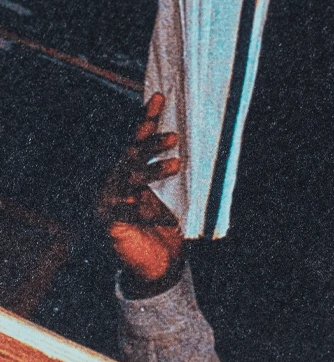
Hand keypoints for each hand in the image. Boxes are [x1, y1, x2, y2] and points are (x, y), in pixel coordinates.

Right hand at [97, 93, 183, 295]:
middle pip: (130, 155)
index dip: (147, 118)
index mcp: (131, 171)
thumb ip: (175, 171)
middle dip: (150, 144)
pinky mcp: (110, 224)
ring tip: (176, 164)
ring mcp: (109, 202)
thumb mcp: (175, 193)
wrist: (159, 264)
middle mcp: (116, 182)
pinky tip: (149, 208)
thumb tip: (195, 139)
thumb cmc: (166, 226)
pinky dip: (138, 209)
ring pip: (127, 178)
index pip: (138, 139)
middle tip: (174, 137)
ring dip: (151, 170)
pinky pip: (123, 212)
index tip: (159, 97)